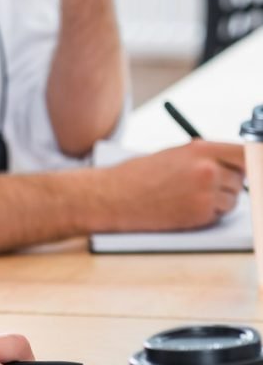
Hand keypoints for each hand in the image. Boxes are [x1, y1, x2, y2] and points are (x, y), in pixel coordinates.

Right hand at [99, 140, 245, 231]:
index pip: (245, 153)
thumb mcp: (175, 155)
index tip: (252, 168)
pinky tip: (184, 207)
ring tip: (189, 197)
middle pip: (241, 179)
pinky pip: (219, 215)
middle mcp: (207, 169)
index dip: (251, 162)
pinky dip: (208, 214)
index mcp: (201, 149)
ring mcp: (205, 193)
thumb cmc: (139, 175)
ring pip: (233, 200)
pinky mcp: (200, 215)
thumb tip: (234, 166)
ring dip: (219, 201)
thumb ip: (205, 157)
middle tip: (207, 186)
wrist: (115, 196)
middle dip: (228, 184)